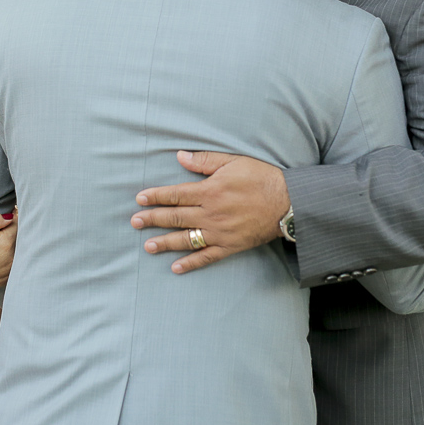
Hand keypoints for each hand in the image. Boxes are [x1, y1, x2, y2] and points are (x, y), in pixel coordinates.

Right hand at [0, 212, 16, 297]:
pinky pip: (14, 264)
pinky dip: (9, 259)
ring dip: (13, 246)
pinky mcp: (6, 280)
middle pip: (21, 238)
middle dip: (13, 232)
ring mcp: (10, 271)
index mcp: (6, 242)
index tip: (4, 219)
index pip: (18, 223)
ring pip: (19, 252)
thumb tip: (11, 217)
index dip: (12, 218)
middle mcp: (12, 258)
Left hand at [131, 151, 289, 273]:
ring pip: (186, 239)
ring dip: (165, 242)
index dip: (156, 197)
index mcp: (210, 191)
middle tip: (134, 222)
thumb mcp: (233, 162)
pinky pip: (206, 256)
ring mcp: (219, 232)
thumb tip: (179, 156)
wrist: (288, 202)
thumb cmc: (261, 178)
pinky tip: (176, 267)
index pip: (175, 195)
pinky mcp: (230, 246)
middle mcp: (211, 214)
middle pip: (175, 217)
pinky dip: (190, 263)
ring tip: (148, 245)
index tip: (140, 199)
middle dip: (153, 219)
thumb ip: (204, 161)